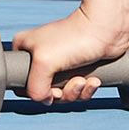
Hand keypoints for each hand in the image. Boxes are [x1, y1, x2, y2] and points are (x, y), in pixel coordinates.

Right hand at [11, 7, 128, 104]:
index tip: (52, 88)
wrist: (107, 29)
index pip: (21, 84)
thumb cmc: (75, 38)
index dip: (38, 92)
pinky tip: (93, 80)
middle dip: (62, 94)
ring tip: (84, 80)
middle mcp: (40, 56)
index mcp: (25, 49)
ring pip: (61, 93)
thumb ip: (34, 88)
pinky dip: (86, 89)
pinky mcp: (77, 68)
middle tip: (74, 81)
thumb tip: (44, 100)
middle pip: (44, 91)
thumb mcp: (43, 62)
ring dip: (75, 92)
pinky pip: (77, 90)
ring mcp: (59, 62)